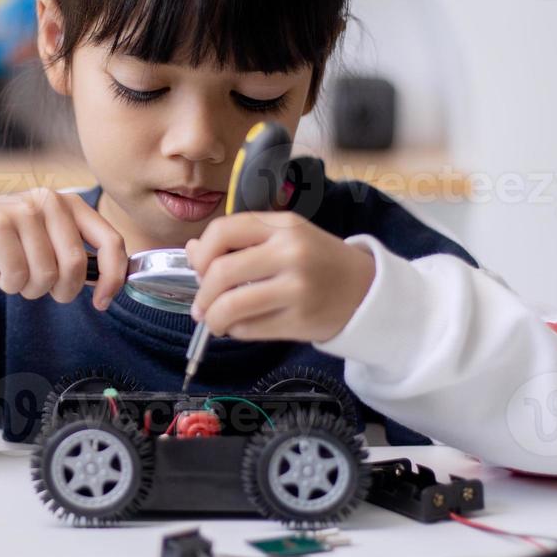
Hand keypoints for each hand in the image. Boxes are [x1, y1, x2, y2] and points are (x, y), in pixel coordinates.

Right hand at [0, 188, 127, 309]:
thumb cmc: (5, 241)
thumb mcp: (46, 239)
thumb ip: (75, 253)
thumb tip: (109, 282)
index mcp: (69, 203)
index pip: (110, 241)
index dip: (113, 277)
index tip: (102, 302)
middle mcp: (49, 200)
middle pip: (74, 266)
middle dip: (60, 291)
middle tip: (40, 288)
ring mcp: (22, 209)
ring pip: (45, 275)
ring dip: (29, 289)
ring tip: (15, 275)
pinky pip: (17, 276)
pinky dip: (8, 285)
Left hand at [185, 211, 375, 342]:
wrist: (366, 289)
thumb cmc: (317, 260)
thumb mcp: (284, 237)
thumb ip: (239, 241)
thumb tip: (191, 250)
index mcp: (282, 225)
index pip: (222, 231)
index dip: (201, 253)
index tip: (200, 269)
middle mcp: (290, 252)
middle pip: (221, 272)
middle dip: (201, 294)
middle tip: (201, 306)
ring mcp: (297, 288)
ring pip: (231, 306)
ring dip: (213, 318)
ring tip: (214, 322)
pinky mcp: (300, 321)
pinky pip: (250, 329)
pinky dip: (236, 331)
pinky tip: (242, 327)